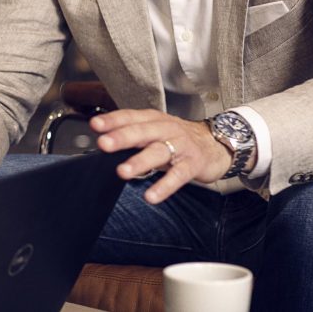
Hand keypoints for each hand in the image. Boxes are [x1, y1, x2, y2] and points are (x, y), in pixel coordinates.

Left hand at [90, 109, 232, 204]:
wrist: (217, 144)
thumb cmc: (178, 138)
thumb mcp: (155, 130)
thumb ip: (132, 134)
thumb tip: (102, 141)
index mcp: (154, 119)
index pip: (130, 116)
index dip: (113, 120)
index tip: (95, 125)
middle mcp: (166, 129)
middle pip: (142, 132)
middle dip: (122, 137)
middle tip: (104, 144)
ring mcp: (181, 146)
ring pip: (158, 152)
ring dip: (139, 162)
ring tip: (122, 172)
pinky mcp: (193, 164)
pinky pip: (178, 176)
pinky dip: (164, 187)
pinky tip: (151, 196)